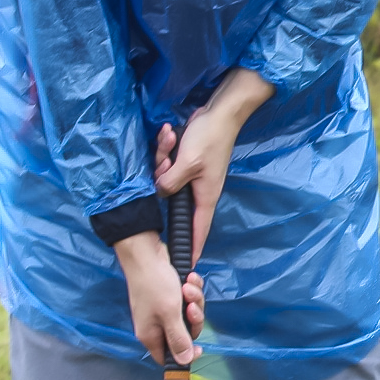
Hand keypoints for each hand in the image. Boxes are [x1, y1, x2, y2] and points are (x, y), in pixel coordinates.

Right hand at [116, 232, 203, 366]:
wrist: (146, 252)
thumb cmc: (155, 284)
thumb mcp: (170, 314)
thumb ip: (179, 339)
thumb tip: (185, 362)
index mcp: (151, 335)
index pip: (169, 357)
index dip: (184, 355)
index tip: (199, 348)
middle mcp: (156, 324)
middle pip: (184, 333)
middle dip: (193, 318)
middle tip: (191, 306)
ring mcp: (162, 308)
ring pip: (188, 313)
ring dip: (194, 299)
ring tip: (188, 286)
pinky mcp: (169, 294)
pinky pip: (187, 298)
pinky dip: (191, 288)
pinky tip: (189, 278)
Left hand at [155, 70, 275, 260]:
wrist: (220, 112)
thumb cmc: (209, 138)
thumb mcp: (187, 163)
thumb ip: (170, 183)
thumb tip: (159, 193)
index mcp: (205, 196)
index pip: (197, 230)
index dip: (192, 249)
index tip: (186, 266)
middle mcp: (200, 190)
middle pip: (172, 199)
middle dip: (163, 180)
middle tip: (166, 163)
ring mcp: (193, 176)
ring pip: (167, 179)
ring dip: (163, 159)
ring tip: (170, 140)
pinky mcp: (188, 163)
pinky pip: (169, 164)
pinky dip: (166, 150)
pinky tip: (170, 134)